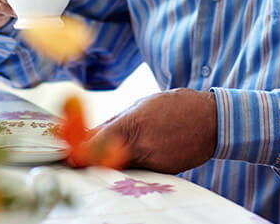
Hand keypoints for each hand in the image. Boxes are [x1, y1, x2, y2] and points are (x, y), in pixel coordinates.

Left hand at [84, 88, 216, 173]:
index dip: (78, 153)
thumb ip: (116, 121)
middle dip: (91, 161)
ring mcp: (152, 164)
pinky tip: (133, 158)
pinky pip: (139, 173)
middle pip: (104, 163)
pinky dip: (132, 167)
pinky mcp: (163, 174)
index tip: (68, 156)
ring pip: (121, 169)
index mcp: (131, 125)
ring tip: (109, 156)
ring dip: (111, 165)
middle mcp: (140, 147)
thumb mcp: (142, 104)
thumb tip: (91, 133)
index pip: (94, 145)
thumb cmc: (175, 106)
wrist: (212, 121)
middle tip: (81, 160)